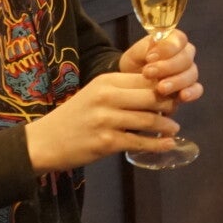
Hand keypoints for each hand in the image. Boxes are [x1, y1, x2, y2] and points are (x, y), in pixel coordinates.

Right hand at [25, 73, 180, 171]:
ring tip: (174, 128)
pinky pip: (139, 142)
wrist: (45, 141)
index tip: (173, 94)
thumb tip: (158, 93)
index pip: (145, 78)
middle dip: (169, 104)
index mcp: (106, 81)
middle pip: (151, 96)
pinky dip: (157, 144)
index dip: (164, 86)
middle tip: (177, 111)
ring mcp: (106, 120)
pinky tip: (167, 144)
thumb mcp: (95, 94)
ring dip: (166, 125)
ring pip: (148, 119)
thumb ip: (122, 92)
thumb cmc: (74, 117)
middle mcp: (107, 97)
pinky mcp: (106, 142)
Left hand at [119, 28, 200, 104]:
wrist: (129, 89)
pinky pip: (197, 89)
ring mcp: (188, 72)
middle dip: (168, 66)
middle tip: (148, 73)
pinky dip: (192, 92)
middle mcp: (183, 54)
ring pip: (192, 73)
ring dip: (177, 81)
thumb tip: (153, 55)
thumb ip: (143, 50)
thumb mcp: (133, 56)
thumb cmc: (133, 67)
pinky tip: (182, 96)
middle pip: (186, 57)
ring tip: (160, 89)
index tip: (149, 57)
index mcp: (171, 41)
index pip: (178, 38)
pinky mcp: (189, 89)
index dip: (167, 48)